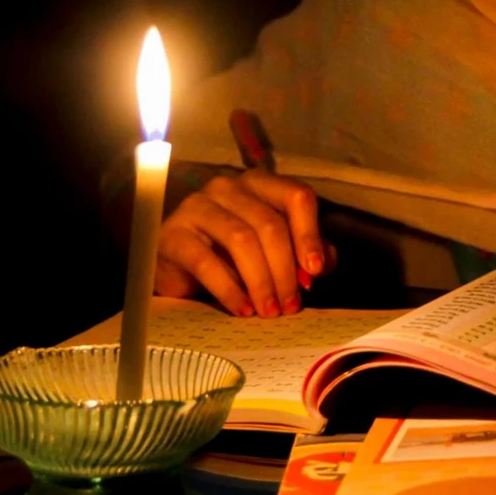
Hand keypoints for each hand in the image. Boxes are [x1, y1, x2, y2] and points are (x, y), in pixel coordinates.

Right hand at [154, 170, 333, 315]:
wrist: (177, 268)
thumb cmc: (232, 256)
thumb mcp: (274, 252)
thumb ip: (303, 252)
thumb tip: (322, 263)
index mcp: (260, 184)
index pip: (296, 196)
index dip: (309, 235)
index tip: (314, 271)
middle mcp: (228, 186)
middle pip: (270, 223)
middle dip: (285, 269)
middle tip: (291, 305)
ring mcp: (197, 206)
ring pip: (241, 239)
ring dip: (261, 281)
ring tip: (270, 311)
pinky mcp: (173, 235)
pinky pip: (206, 263)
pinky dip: (229, 290)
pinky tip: (243, 310)